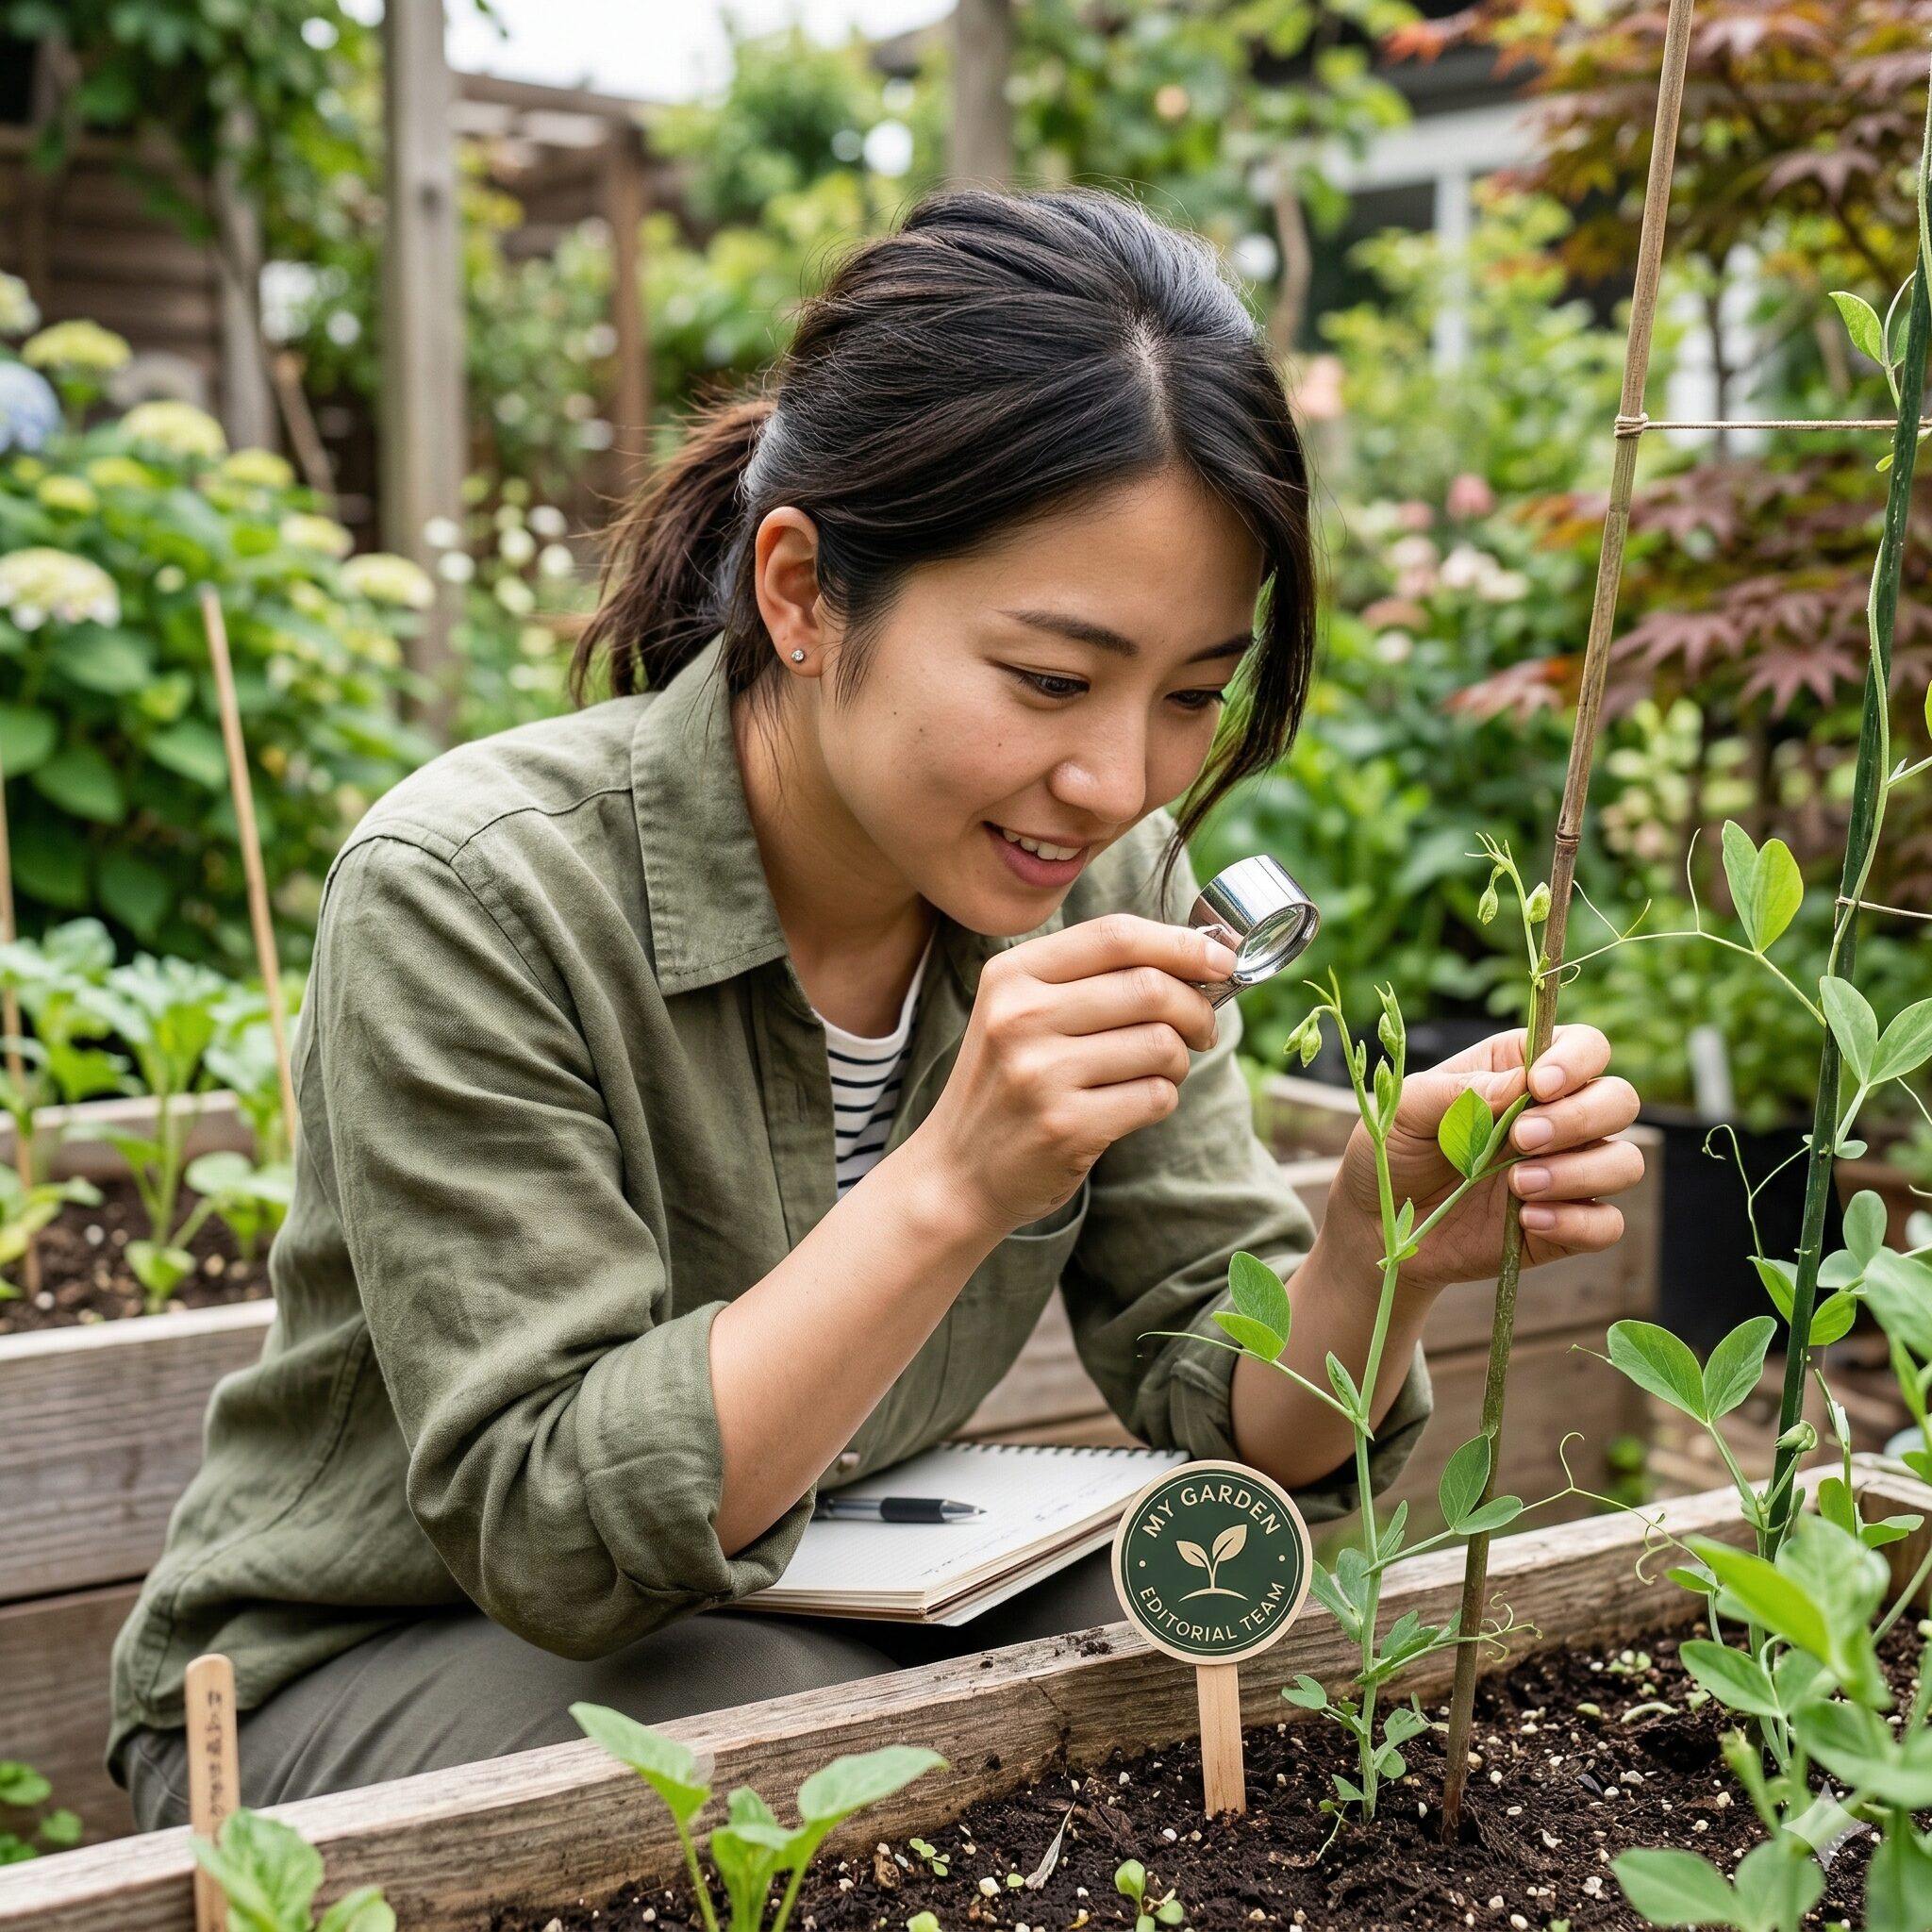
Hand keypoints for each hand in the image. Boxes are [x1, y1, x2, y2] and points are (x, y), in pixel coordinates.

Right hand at [910, 914, 1234, 1237]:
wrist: (957, 1172)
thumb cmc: (1008, 1084)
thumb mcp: (1022, 1014)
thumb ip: (1091, 979)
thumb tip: (1196, 956)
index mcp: (1012, 975)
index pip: (1115, 935)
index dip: (1181, 943)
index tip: (1221, 960)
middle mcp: (1020, 1017)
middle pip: (1149, 987)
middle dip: (1196, 1008)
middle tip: (1203, 1029)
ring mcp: (1040, 1073)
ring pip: (1160, 1045)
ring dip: (1180, 1060)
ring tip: (1159, 1071)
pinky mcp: (1064, 1126)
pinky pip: (1155, 1097)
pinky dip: (1163, 1099)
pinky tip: (1134, 1104)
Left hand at [1325, 1024, 1643, 1293]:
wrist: (1381, 1222)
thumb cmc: (1395, 1149)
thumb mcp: (1406, 1108)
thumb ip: (1459, 1090)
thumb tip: (1520, 1084)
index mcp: (1522, 1071)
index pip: (1587, 1047)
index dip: (1577, 1061)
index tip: (1538, 1086)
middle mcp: (1557, 1116)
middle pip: (1620, 1100)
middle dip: (1580, 1118)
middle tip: (1522, 1138)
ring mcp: (1567, 1171)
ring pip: (1624, 1161)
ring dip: (1580, 1172)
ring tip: (1518, 1185)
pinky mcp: (1565, 1225)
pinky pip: (1606, 1224)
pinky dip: (1576, 1222)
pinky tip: (1529, 1219)